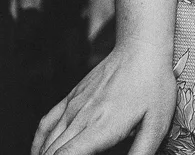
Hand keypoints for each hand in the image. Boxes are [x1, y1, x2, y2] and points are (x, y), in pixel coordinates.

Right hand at [32, 42, 175, 154]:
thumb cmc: (152, 86)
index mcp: (100, 128)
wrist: (141, 50)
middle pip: (53, 152)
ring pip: (47, 141)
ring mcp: (73, 107)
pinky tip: (39, 152)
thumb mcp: (156, 126)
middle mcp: (81, 118)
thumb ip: (140, 153)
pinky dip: (38, 143)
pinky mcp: (71, 98)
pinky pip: (45, 123)